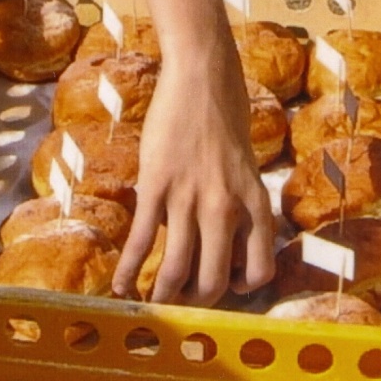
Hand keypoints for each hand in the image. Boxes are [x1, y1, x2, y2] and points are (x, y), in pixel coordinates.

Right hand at [114, 52, 275, 304]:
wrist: (202, 78)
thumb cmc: (225, 119)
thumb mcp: (247, 168)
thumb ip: (238, 206)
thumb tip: (219, 245)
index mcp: (255, 204)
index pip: (259, 271)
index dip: (241, 288)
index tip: (226, 285)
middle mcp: (226, 207)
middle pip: (214, 281)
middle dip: (196, 301)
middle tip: (182, 302)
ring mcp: (190, 198)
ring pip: (177, 269)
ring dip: (162, 295)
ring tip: (152, 302)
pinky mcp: (156, 186)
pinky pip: (141, 242)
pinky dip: (129, 271)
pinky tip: (121, 286)